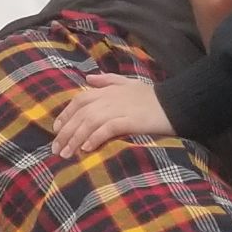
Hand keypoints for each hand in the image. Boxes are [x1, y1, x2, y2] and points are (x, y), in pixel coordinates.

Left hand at [52, 74, 171, 158]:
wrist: (174, 104)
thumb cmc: (151, 96)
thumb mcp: (127, 83)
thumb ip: (107, 80)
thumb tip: (89, 78)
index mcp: (107, 90)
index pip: (79, 100)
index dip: (65, 114)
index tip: (56, 130)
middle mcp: (110, 98)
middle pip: (81, 114)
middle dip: (66, 132)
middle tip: (57, 149)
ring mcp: (119, 109)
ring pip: (90, 122)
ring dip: (76, 138)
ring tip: (67, 153)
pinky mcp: (130, 121)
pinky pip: (107, 129)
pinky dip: (95, 137)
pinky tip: (86, 148)